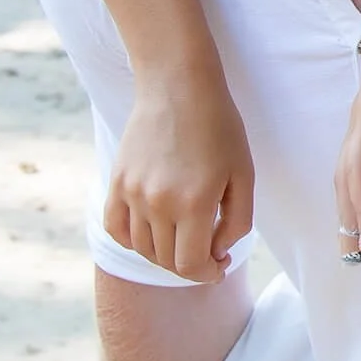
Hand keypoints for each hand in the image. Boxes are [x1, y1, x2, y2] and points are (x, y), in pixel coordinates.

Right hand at [106, 73, 253, 282]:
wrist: (178, 87)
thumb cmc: (219, 128)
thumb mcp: (244, 174)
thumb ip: (237, 220)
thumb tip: (218, 252)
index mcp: (194, 202)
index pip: (190, 265)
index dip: (207, 274)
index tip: (219, 265)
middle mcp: (157, 203)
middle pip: (166, 260)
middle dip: (191, 264)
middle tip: (209, 250)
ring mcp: (132, 193)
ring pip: (143, 248)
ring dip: (165, 254)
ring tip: (186, 237)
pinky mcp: (116, 182)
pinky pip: (117, 228)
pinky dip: (134, 239)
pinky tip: (155, 231)